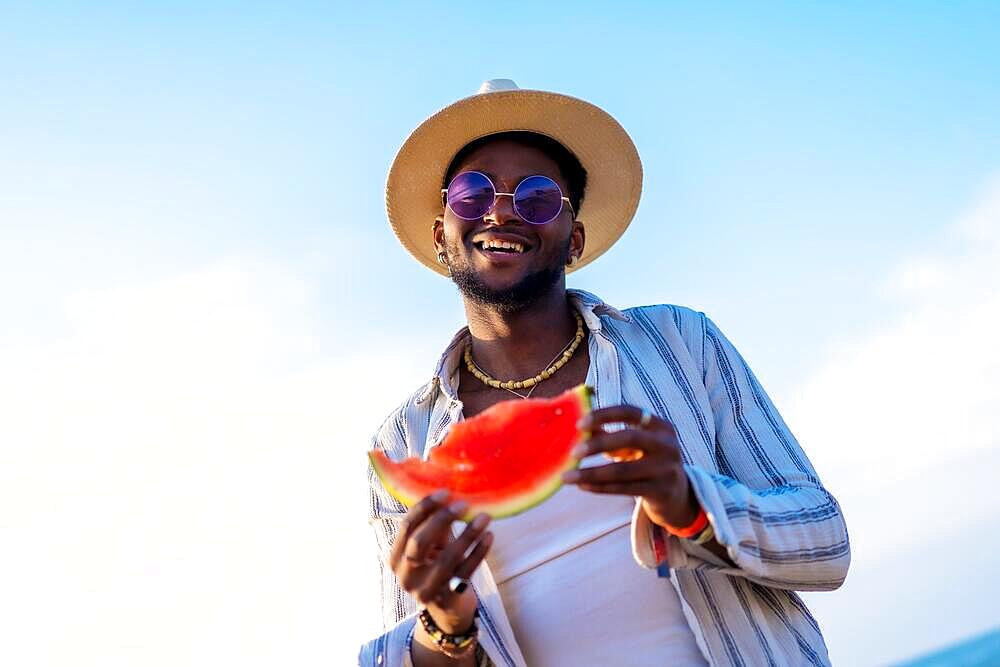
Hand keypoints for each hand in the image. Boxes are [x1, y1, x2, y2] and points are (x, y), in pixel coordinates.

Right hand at [388, 490, 492, 633]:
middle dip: (441, 519)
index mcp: (397, 558)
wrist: (449, 610)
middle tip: (464, 503)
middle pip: (419, 542)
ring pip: (446, 558)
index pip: (406, 527)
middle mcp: (406, 576)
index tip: (445, 491)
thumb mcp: (433, 547)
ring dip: (467, 534)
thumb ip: (436, 526)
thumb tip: (452, 494)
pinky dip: (479, 552)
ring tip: (484, 517)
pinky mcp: (447, 600)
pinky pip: (465, 572)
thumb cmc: (440, 567)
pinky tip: (489, 536)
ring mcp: (425, 591)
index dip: (424, 507)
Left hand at [562, 405, 699, 529]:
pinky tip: (582, 486)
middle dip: (598, 444)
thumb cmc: (646, 461)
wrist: (675, 494)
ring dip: (591, 473)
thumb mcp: (633, 445)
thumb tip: (577, 428)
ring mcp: (666, 469)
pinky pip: (623, 489)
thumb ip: (608, 435)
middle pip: (629, 438)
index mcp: (659, 426)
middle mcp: (667, 445)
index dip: (604, 415)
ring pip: (622, 470)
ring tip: (568, 476)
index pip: (629, 412)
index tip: (579, 424)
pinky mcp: (660, 491)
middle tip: (573, 452)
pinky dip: (600, 487)